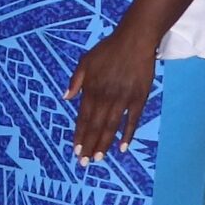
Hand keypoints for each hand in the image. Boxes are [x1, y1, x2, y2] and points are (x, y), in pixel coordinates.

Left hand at [66, 20, 156, 162]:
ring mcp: (123, 99)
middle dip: (89, 146)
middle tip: (84, 163)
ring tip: (98, 159)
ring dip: (104, 144)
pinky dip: (127, 135)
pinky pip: (132, 120)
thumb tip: (65, 98)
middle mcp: (105, 97)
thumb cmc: (108, 50)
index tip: (75, 150)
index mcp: (91, 90)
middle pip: (96, 126)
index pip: (83, 118)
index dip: (79, 135)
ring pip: (111, 126)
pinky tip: (122, 148)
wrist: (134, 41)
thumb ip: (76, 81)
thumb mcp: (85, 61)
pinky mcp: (139, 98)